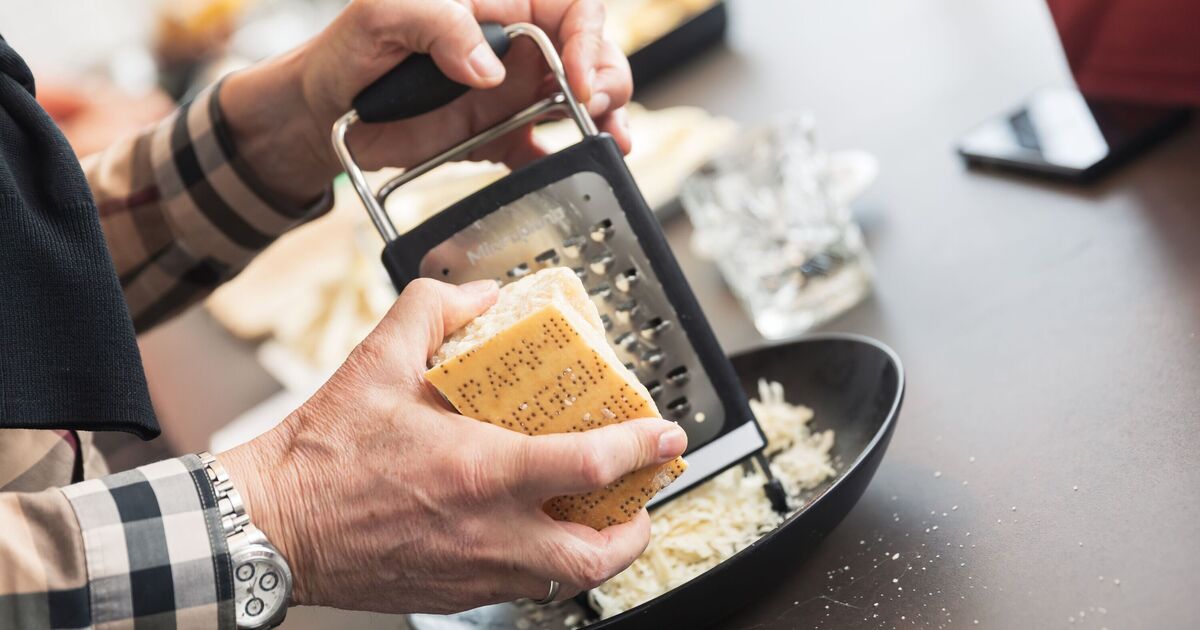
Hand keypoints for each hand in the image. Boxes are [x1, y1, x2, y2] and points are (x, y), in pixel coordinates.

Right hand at [218, 278, 685, 612]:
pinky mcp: (452, 593)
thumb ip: (434, 310)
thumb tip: (482, 295)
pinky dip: (543, 567)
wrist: (272, 526)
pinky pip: (520, 590)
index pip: (590, 464)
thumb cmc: (323, 451)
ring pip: (562, 584)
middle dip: (635, 531)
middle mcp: (489, 531)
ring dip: (593, 554)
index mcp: (481, 470)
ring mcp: (473, 571)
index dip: (642, 449)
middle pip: (596, 556)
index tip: (668, 435)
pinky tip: (532, 535)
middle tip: (640, 501)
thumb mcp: (377, 360)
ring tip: (595, 520)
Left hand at [219, 0, 631, 204]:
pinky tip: (577, 170)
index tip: (579, 76)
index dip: (588, 38)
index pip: (569, 8)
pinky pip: (543, 147)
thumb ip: (439, 24)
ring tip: (612, 142)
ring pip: (580, 99)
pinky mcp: (499, 136)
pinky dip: (565, 160)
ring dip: (605, 119)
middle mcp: (514, 46)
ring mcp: (511, 93)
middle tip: (593, 109)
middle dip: (608, 79)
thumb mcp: (385, 16)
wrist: (322, 112)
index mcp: (497, 5)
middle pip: (589, 51)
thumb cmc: (349, 49)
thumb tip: (489, 66)